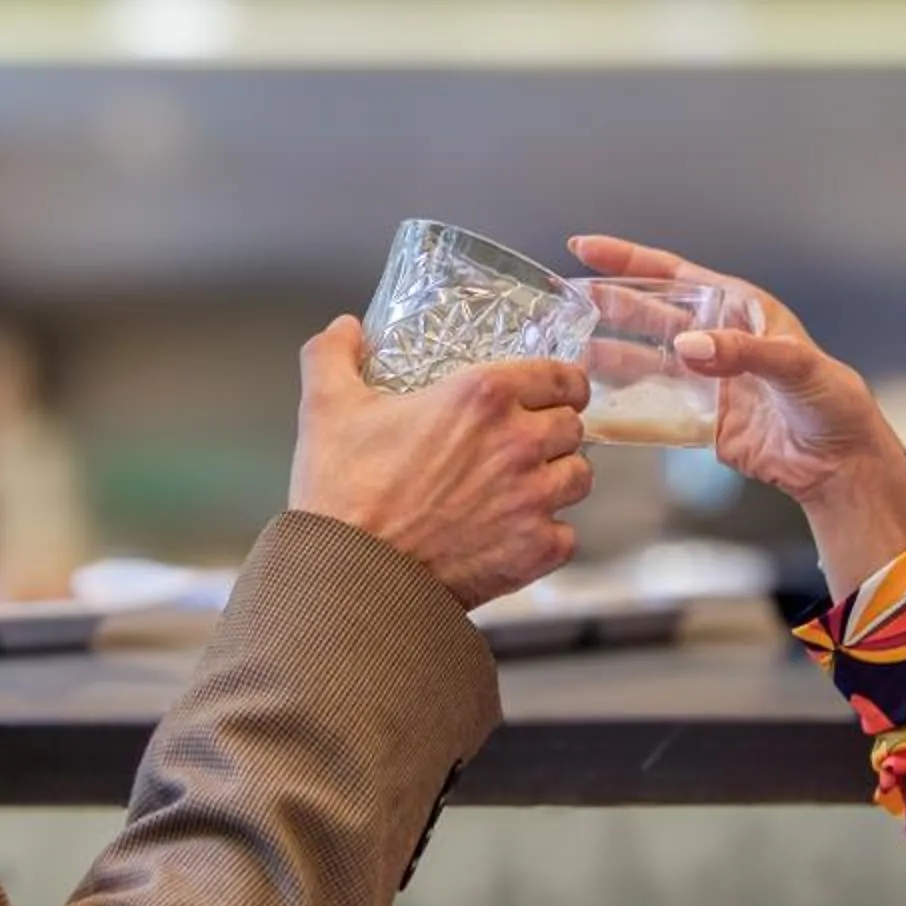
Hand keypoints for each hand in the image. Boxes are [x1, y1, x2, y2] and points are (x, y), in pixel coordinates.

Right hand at [288, 317, 593, 609]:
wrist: (350, 576)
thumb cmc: (342, 493)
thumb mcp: (326, 408)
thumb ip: (333, 355)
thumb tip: (344, 328)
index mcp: (483, 396)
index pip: (562, 376)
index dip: (561, 383)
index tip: (552, 392)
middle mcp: (519, 443)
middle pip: (574, 426)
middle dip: (553, 431)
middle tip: (526, 442)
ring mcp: (533, 500)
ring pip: (579, 478)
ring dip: (558, 479)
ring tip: (527, 485)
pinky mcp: (535, 550)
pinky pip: (566, 535)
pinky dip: (546, 535)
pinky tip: (516, 533)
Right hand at [569, 235, 905, 592]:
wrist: (840, 464)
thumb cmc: (833, 403)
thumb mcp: (794, 366)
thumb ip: (742, 353)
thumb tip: (689, 346)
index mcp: (739, 310)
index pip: (674, 274)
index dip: (629, 259)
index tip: (586, 247)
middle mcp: (717, 339)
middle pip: (650, 313)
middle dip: (608, 304)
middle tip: (565, 301)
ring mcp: (706, 380)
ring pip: (645, 359)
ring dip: (609, 354)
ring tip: (568, 350)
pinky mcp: (701, 420)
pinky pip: (654, 407)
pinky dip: (625, 403)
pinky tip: (596, 401)